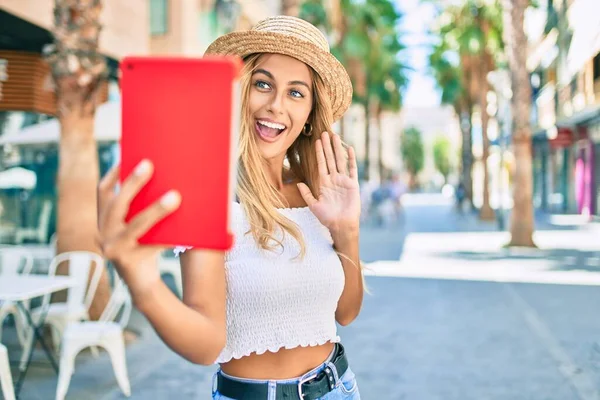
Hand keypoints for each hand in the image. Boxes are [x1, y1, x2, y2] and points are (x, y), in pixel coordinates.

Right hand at [98, 160, 180, 298]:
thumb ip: (142, 208)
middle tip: (150, 164)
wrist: (144, 285)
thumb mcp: (140, 227)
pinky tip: (185, 231)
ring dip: (156, 209)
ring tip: (176, 196)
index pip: (103, 191)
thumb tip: (166, 180)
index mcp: (103, 221)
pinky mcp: (128, 262)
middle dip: (133, 182)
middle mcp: (102, 234)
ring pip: (136, 225)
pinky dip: (167, 237)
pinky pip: (152, 246)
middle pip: (116, 203)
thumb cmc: (146, 248)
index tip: (128, 154)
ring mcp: (113, 249)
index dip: (114, 173)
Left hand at [297, 132, 360, 234]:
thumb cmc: (327, 217)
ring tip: (335, 136)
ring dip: (337, 148)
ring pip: (340, 160)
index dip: (319, 153)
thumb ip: (306, 194)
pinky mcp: (352, 184)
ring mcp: (343, 180)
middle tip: (325, 132)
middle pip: (330, 159)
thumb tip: (298, 183)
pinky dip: (351, 159)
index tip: (316, 141)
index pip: (321, 164)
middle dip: (327, 146)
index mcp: (324, 183)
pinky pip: (352, 169)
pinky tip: (349, 148)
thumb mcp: (314, 205)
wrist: (341, 224)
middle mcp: (334, 179)